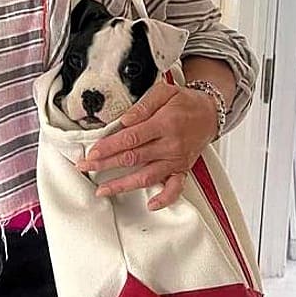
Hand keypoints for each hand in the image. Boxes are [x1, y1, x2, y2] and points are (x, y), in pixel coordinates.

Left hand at [75, 80, 217, 209]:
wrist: (210, 113)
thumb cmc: (185, 102)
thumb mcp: (165, 92)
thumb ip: (143, 105)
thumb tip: (125, 120)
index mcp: (164, 124)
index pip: (131, 138)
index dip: (109, 146)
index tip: (92, 152)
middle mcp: (170, 145)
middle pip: (133, 158)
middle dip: (105, 164)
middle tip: (85, 167)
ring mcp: (176, 160)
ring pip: (146, 177)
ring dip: (122, 185)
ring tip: (102, 190)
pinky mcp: (182, 169)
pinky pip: (175, 188)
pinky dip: (164, 199)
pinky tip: (150, 204)